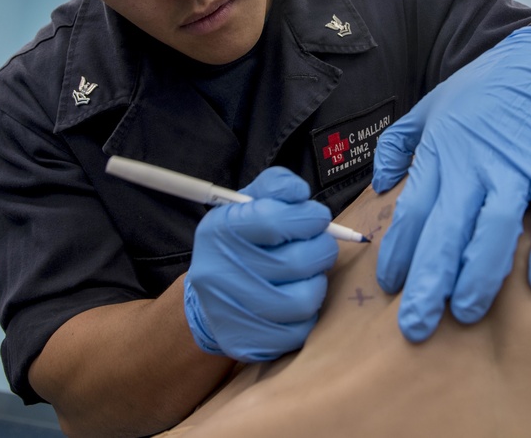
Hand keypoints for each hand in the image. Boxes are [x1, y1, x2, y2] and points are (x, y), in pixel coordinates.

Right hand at [183, 167, 338, 360]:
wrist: (208, 300)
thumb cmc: (239, 243)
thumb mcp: (248, 205)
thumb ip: (276, 187)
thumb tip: (300, 193)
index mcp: (219, 231)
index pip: (274, 220)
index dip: (308, 216)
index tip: (317, 217)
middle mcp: (219, 273)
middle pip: (297, 262)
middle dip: (322, 248)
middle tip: (320, 244)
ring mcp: (231, 313)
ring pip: (304, 299)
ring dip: (317, 282)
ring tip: (309, 272)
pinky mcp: (247, 344)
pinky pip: (300, 329)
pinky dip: (308, 313)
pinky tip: (296, 296)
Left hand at [372, 26, 530, 341]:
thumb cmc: (479, 91)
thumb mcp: (427, 108)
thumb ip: (398, 146)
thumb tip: (380, 185)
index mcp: (441, 155)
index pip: (413, 211)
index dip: (399, 251)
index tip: (389, 286)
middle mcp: (475, 167)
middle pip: (447, 230)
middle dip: (429, 280)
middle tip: (417, 324)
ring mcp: (517, 171)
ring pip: (494, 229)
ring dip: (479, 274)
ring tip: (466, 311)